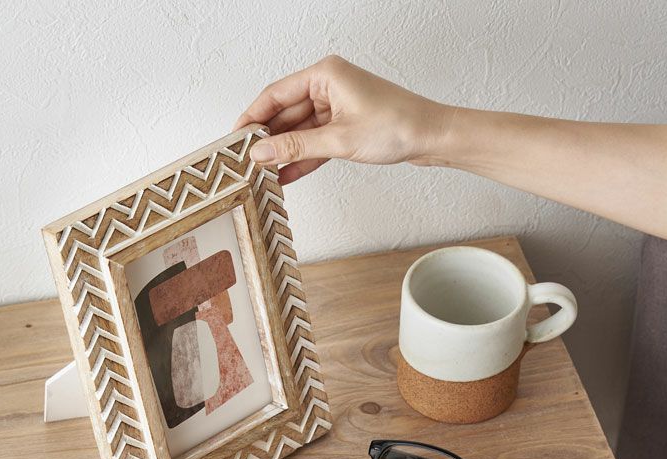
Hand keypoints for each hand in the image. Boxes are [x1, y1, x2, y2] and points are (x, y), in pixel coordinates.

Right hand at [234, 55, 447, 184]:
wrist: (432, 137)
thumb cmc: (397, 126)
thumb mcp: (338, 140)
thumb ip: (296, 147)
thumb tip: (261, 152)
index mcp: (325, 74)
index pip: (275, 95)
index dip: (252, 117)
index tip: (234, 138)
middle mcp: (329, 86)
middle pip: (286, 114)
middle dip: (267, 139)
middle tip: (246, 162)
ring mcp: (337, 107)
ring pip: (300, 131)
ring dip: (284, 153)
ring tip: (262, 174)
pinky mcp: (346, 126)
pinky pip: (315, 142)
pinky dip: (302, 158)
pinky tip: (285, 176)